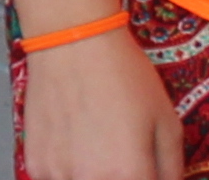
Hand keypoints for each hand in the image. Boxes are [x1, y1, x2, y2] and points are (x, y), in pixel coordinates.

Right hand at [15, 21, 182, 179]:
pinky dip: (69, 173)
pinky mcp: (35, 163)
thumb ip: (172, 169)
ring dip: (95, 176)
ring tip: (98, 151)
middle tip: (123, 161)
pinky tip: (75, 146)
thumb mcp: (167, 122)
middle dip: (122, 176)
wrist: (72, 41)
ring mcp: (58, 174)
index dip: (146, 179)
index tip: (144, 170)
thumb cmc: (123, 76)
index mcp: (130, 175)